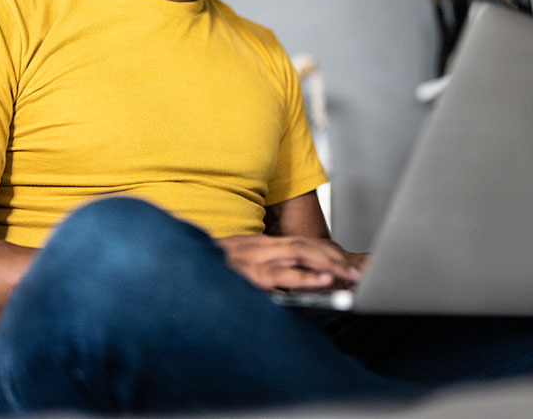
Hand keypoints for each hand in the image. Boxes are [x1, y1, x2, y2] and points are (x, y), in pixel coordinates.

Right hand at [216, 234, 362, 291]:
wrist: (173, 266)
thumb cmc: (205, 270)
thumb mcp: (236, 267)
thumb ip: (261, 273)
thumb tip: (285, 288)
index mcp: (260, 245)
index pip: (302, 244)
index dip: (328, 254)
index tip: (349, 266)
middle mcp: (260, 247)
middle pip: (307, 246)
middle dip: (336, 259)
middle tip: (359, 274)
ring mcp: (254, 258)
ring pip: (300, 255)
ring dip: (328, 266)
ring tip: (350, 276)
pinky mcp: (248, 274)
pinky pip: (281, 275)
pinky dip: (304, 277)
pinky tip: (324, 282)